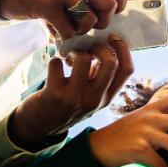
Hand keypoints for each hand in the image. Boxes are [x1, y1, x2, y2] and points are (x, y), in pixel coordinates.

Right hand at [0, 0, 127, 38]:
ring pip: (90, 20)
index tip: (106, 12)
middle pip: (110, 5)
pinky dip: (64, 35)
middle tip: (89, 24)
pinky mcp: (47, 5)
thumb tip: (115, 10)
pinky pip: (68, 29)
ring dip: (81, 30)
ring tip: (69, 26)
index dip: (119, 3)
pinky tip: (56, 30)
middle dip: (103, 21)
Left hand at [9, 35, 133, 149]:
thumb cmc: (68, 106)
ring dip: (75, 51)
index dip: (123, 48)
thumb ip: (100, 78)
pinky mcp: (54, 94)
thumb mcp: (91, 97)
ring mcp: (75, 97)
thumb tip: (105, 48)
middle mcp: (95, 98)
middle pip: (111, 62)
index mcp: (107, 97)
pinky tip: (54, 68)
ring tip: (69, 59)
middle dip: (100, 47)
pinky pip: (57, 64)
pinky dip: (54, 60)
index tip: (112, 38)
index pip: (127, 69)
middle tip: (88, 49)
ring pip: (83, 58)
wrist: (40, 129)